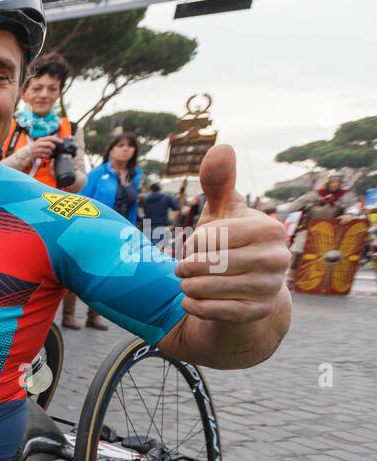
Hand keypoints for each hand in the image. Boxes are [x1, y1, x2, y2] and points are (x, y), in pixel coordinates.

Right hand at [29, 136, 57, 161]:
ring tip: (50, 153)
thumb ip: (49, 138)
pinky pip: (46, 155)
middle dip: (53, 147)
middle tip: (54, 149)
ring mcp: (38, 149)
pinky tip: (47, 156)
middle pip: (50, 144)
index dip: (57, 139)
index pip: (50, 138)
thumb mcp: (42, 141)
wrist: (28, 152)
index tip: (61, 142)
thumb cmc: (37, 146)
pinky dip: (48, 156)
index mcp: (41, 139)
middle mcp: (39, 143)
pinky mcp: (37, 154)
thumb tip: (56, 134)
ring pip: (48, 150)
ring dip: (51, 152)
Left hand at [175, 144, 289, 323]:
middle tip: (182, 267)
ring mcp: (269, 288)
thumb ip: (219, 182)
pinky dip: (192, 304)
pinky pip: (208, 310)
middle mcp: (277, 259)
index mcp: (269, 229)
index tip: (195, 245)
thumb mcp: (223, 211)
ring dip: (186, 285)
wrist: (248, 287)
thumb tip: (221, 148)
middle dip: (184, 266)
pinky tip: (192, 298)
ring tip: (187, 282)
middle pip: (205, 263)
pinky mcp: (255, 312)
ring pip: (203, 287)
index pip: (209, 235)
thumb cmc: (229, 242)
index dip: (193, 242)